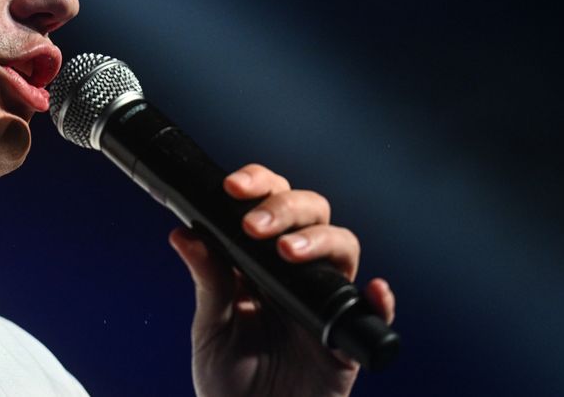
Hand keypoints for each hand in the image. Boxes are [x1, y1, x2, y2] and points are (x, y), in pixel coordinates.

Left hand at [168, 164, 394, 396]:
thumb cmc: (228, 381)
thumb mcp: (212, 327)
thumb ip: (208, 282)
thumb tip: (183, 235)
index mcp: (258, 262)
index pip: (268, 206)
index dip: (259, 186)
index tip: (234, 187)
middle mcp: (295, 274)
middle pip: (311, 214)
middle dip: (286, 207)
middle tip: (255, 226)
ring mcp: (322, 302)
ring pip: (343, 249)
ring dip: (320, 240)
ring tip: (289, 252)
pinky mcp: (344, 340)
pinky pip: (373, 314)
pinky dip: (380, 300)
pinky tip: (375, 290)